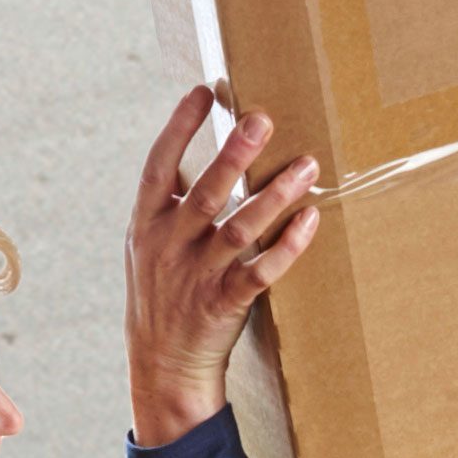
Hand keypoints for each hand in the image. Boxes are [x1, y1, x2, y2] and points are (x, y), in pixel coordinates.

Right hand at [126, 85, 318, 445]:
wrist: (162, 365)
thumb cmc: (161, 295)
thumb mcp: (147, 246)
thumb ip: (168, 204)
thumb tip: (194, 152)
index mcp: (146, 223)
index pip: (158, 165)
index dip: (180, 127)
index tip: (205, 92)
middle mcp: (169, 245)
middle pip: (205, 191)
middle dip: (234, 153)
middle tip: (262, 119)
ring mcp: (197, 275)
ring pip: (240, 228)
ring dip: (275, 195)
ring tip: (307, 166)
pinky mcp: (225, 303)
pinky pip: (261, 272)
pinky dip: (288, 246)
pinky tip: (311, 221)